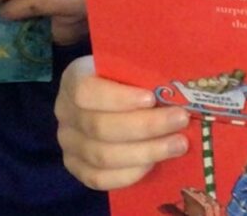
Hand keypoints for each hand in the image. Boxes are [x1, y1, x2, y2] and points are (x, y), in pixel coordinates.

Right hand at [55, 56, 191, 190]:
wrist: (112, 102)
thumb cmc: (126, 79)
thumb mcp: (129, 67)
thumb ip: (144, 73)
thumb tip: (175, 84)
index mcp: (74, 80)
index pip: (86, 91)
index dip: (118, 98)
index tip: (151, 98)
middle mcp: (65, 113)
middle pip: (99, 127)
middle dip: (146, 126)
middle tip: (180, 120)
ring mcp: (68, 144)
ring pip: (103, 156)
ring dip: (146, 151)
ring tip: (178, 144)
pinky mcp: (77, 168)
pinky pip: (100, 179)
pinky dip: (130, 174)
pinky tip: (155, 164)